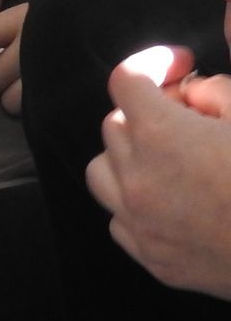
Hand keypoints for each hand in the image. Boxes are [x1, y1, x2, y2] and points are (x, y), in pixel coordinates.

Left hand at [86, 47, 230, 300]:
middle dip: (147, 111)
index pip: (127, 79)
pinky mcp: (150, 257)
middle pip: (114, 125)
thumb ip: (216, 91)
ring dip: (129, 156)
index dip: (154, 63)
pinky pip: (120, 218)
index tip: (180, 65)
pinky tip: (176, 198)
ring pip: (102, 173)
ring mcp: (139, 224)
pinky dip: (137, 200)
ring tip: (174, 157)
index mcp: (162, 136)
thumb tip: (191, 93)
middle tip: (192, 114)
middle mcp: (137, 180)